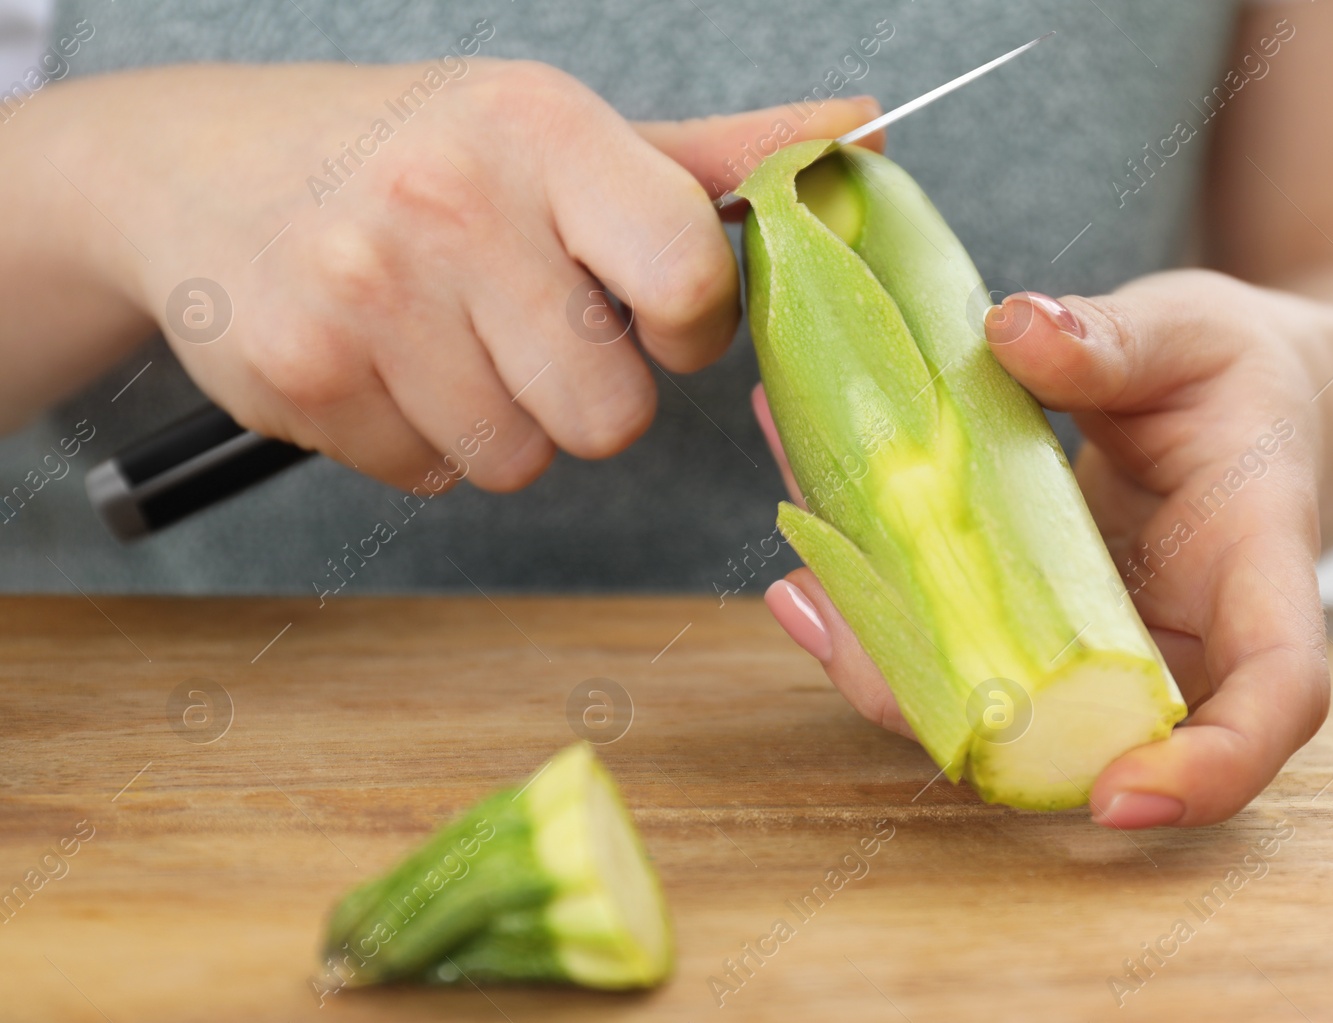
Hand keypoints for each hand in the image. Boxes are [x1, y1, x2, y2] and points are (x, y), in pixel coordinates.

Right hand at [23, 59, 879, 487]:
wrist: (191, 166)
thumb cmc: (408, 150)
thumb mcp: (556, 130)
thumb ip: (714, 159)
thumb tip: (863, 135)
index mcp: (543, 129)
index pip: (690, 275)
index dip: (691, 324)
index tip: (654, 310)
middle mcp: (451, 202)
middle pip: (611, 413)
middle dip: (585, 391)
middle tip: (524, 323)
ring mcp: (364, 293)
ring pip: (519, 459)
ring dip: (497, 419)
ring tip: (439, 333)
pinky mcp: (299, 375)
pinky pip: (429, 474)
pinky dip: (415, 437)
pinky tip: (379, 360)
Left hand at [758, 269, 1332, 827]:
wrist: (1239, 403)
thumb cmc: (1240, 375)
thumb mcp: (1195, 333)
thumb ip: (1118, 340)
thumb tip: (1018, 330)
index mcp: (1258, 570)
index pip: (1274, 699)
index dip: (1210, 771)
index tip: (1117, 798)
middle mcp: (1178, 640)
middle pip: (1089, 734)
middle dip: (960, 719)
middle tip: (837, 628)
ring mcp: (1096, 648)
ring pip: (999, 706)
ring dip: (890, 665)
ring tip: (801, 589)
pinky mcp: (1034, 627)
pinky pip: (959, 641)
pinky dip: (878, 599)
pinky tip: (810, 520)